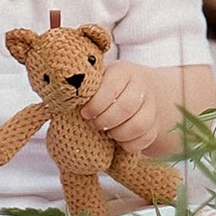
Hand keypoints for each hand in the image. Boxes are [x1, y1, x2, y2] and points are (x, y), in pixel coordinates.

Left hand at [78, 57, 195, 158]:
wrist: (141, 90)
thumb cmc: (109, 86)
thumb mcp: (99, 78)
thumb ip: (85, 85)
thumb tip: (60, 95)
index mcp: (123, 72)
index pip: (112, 87)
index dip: (96, 104)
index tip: (84, 113)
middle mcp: (141, 87)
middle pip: (125, 108)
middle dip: (105, 121)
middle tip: (93, 124)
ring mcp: (151, 106)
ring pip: (137, 125)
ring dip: (117, 134)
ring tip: (106, 132)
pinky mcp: (155, 126)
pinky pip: (144, 140)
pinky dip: (128, 144)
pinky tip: (118, 139)